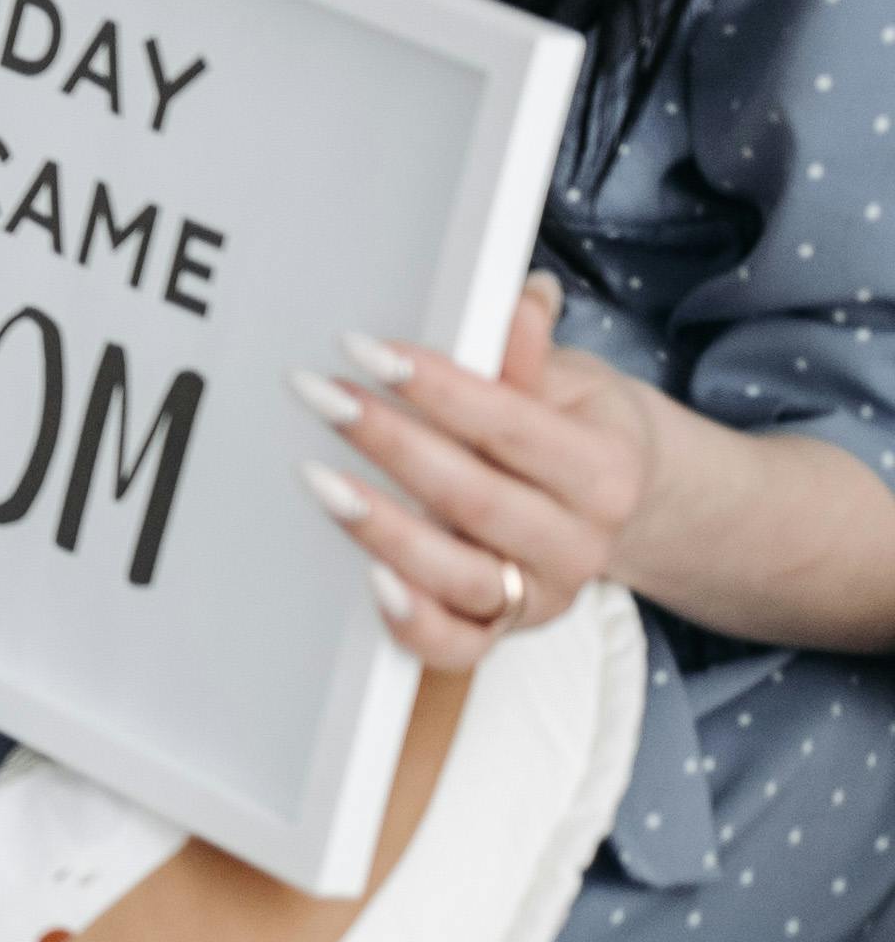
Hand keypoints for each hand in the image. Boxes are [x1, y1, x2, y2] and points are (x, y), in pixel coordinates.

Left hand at [296, 274, 658, 669]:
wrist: (622, 506)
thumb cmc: (574, 429)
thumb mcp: (570, 383)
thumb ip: (531, 353)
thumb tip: (522, 294)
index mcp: (604, 472)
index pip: (510, 424)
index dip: (436, 386)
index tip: (364, 349)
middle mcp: (580, 544)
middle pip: (478, 500)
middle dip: (391, 444)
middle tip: (320, 397)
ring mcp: (541, 596)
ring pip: (463, 577)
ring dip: (385, 530)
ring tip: (319, 479)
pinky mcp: (506, 632)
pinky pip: (457, 647)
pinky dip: (414, 622)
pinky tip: (367, 580)